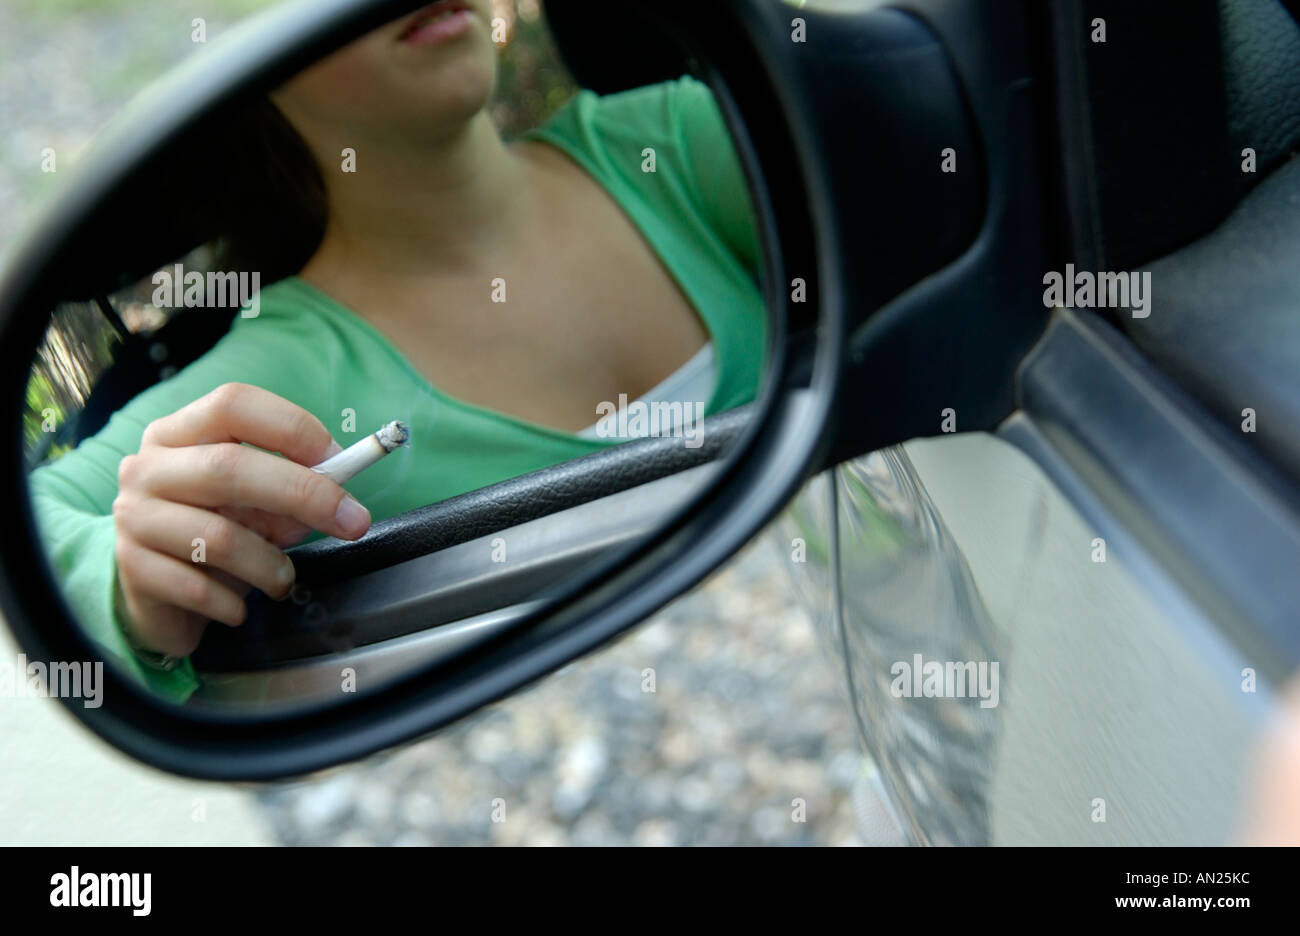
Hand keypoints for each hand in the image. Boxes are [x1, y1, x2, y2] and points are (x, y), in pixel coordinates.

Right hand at [111, 382, 371, 657]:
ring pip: (218, 536)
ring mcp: (133, 516)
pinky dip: (233, 602)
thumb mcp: (253, 503)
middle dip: (303, 494)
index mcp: (179, 433)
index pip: (233, 405)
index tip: (337, 459)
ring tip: (283, 580)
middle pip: (229, 466)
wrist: (155, 592)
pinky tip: (240, 608)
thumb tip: (339, 500)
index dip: (291, 427)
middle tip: (352, 522)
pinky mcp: (130, 569)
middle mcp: (147, 467)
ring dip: (270, 564)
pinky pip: (198, 587)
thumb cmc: (215, 531)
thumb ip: (291, 491)